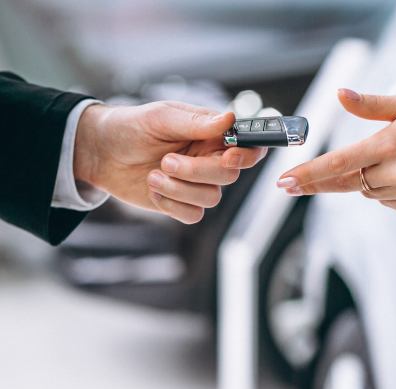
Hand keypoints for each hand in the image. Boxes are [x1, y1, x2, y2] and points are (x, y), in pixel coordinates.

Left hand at [74, 101, 266, 222]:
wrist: (100, 152)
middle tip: (166, 161)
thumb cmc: (131, 127)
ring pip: (211, 198)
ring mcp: (197, 184)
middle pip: (229, 176)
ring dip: (180, 190)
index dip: (247, 155)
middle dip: (197, 172)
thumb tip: (229, 119)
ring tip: (154, 175)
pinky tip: (154, 189)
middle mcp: (210, 159)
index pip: (248, 146)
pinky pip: (194, 215)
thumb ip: (197, 122)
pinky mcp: (181, 203)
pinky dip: (172, 205)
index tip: (229, 157)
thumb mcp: (161, 117)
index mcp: (212, 135)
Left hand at [276, 89, 395, 211]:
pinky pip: (384, 200)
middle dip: (322, 180)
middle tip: (292, 184)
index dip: (308, 174)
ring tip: (391, 161)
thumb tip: (339, 94)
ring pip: (366, 191)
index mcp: (388, 145)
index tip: (284, 182)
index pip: (338, 163)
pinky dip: (383, 189)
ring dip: (365, 179)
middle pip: (346, 181)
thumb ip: (370, 104)